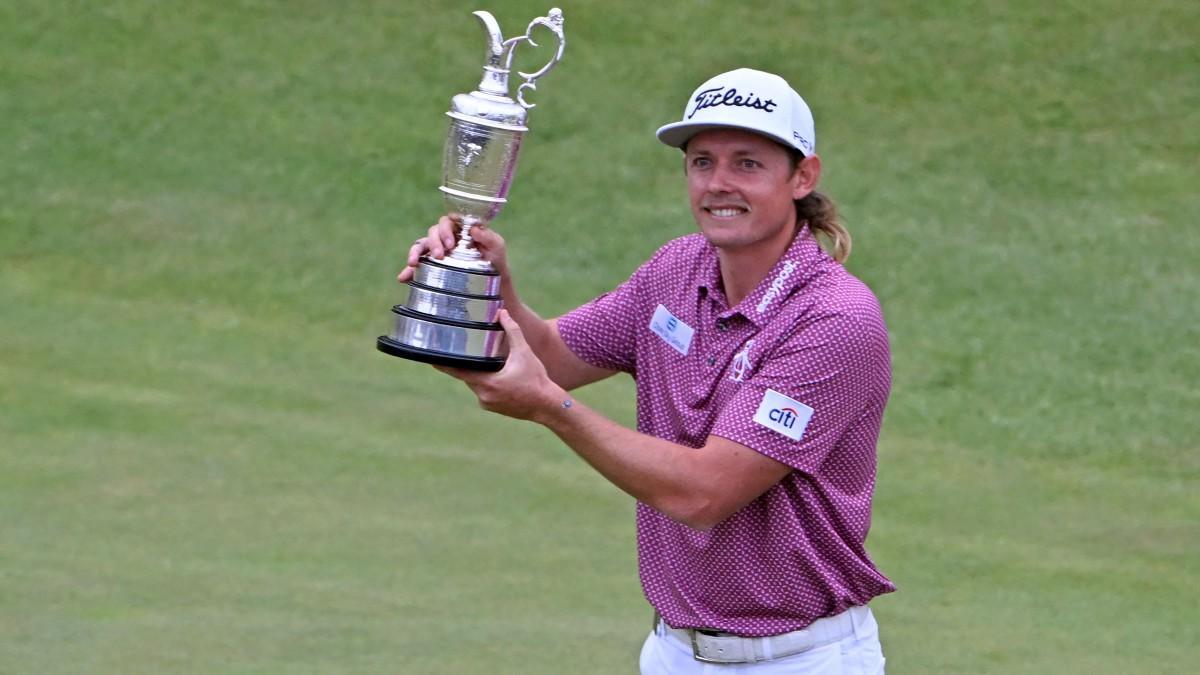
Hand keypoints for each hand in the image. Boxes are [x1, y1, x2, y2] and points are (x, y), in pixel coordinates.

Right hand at [397, 215, 510, 283]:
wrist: (493, 282)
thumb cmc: (495, 259)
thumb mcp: (497, 246)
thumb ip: (489, 237)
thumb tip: (474, 229)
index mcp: (459, 228)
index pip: (447, 221)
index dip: (445, 230)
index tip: (450, 244)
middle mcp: (446, 237)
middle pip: (433, 232)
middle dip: (433, 242)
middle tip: (439, 256)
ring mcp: (437, 251)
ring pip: (420, 245)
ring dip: (415, 252)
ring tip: (413, 264)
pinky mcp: (431, 266)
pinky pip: (416, 265)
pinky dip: (408, 271)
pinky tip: (403, 278)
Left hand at [435, 310, 564, 422]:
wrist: (548, 406)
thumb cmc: (537, 379)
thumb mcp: (524, 352)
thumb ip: (512, 331)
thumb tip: (502, 312)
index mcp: (486, 382)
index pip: (458, 371)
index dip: (443, 364)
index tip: (430, 358)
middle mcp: (483, 395)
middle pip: (468, 376)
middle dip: (468, 365)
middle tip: (463, 352)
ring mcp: (488, 404)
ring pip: (477, 384)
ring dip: (480, 374)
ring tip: (485, 363)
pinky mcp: (494, 408)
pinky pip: (485, 392)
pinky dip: (489, 383)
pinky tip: (499, 377)